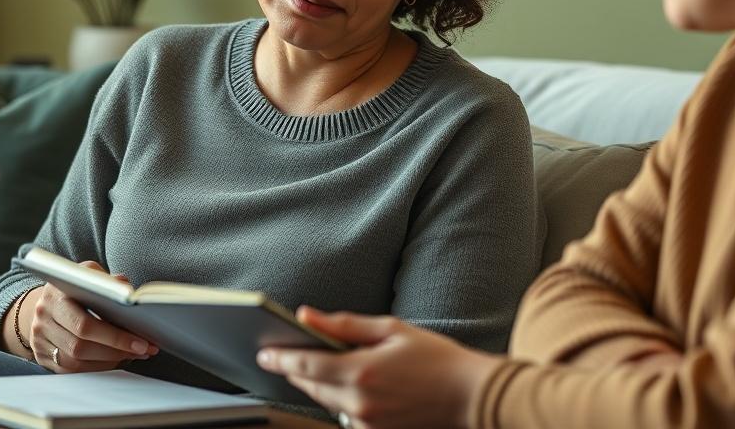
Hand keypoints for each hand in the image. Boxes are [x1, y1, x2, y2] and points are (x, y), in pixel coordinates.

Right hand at [24, 260, 158, 372]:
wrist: (44, 300)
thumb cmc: (74, 286)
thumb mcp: (88, 274)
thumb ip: (107, 281)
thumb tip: (128, 293)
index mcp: (55, 296)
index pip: (85, 324)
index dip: (115, 336)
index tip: (141, 341)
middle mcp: (43, 320)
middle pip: (81, 346)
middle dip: (117, 350)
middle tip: (145, 350)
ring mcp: (39, 340)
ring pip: (76, 362)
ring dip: (110, 361)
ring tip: (135, 354)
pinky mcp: (42, 356)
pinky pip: (71, 370)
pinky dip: (97, 367)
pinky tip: (116, 359)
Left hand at [257, 307, 501, 428]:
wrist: (470, 396)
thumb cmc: (436, 357)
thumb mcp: (391, 329)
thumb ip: (344, 324)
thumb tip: (306, 316)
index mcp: (361, 372)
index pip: (306, 365)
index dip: (281, 358)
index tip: (264, 352)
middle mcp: (358, 403)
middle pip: (311, 385)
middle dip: (296, 370)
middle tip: (282, 354)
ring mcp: (366, 424)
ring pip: (326, 402)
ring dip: (318, 384)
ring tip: (314, 366)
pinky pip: (345, 416)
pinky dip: (340, 400)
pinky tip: (349, 385)